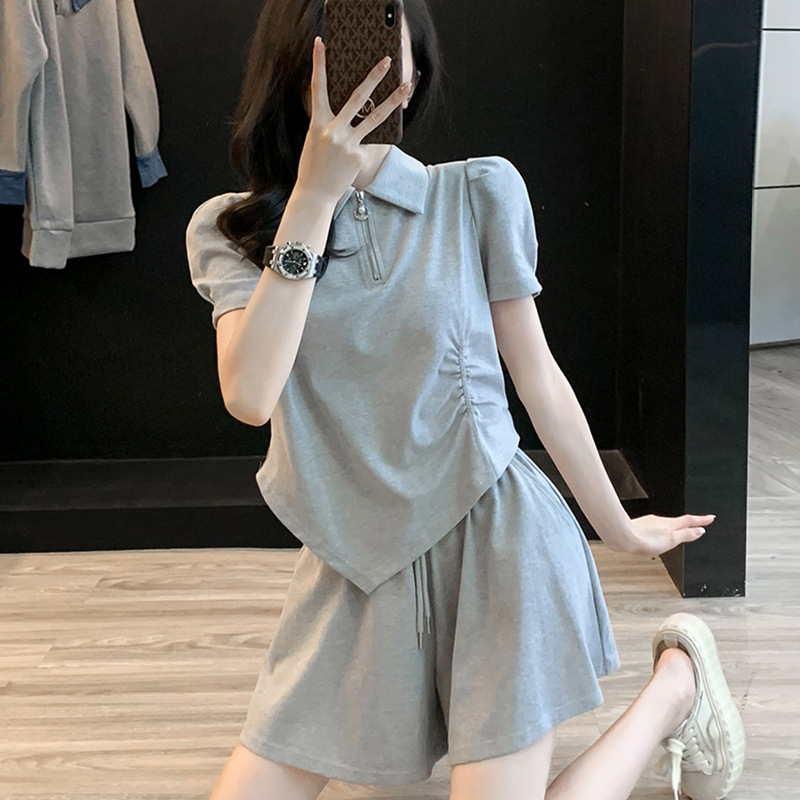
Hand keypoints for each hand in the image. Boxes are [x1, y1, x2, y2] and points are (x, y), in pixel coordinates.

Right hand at [295, 36, 411, 204]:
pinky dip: (369, 141)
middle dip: (373, 77)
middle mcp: (333, 130)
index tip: (320, 43)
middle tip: (386, 60)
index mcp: (318, 123)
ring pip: (374, 117)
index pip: (317, 88)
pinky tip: (366, 146)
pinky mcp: (358, 155)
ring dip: (392, 100)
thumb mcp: (315, 139)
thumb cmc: (314, 165)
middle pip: (357, 97)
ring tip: (405, 86)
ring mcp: (348, 143)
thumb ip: (329, 123)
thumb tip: (351, 110)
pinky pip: (369, 141)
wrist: (315, 194)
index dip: (318, 64)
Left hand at [620, 513, 716, 555]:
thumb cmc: (644, 540)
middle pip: (679, 521)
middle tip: (699, 523)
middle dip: (689, 523)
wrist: (622, 537)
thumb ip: (686, 534)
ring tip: (681, 530)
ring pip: (667, 524)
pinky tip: (659, 535)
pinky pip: (657, 527)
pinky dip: (663, 530)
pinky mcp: (641, 527)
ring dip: (676, 527)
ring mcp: (650, 523)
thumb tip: (700, 530)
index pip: (690, 521)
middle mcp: (660, 521)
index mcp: (671, 525)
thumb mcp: (671, 540)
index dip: (701, 520)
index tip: (711, 517)